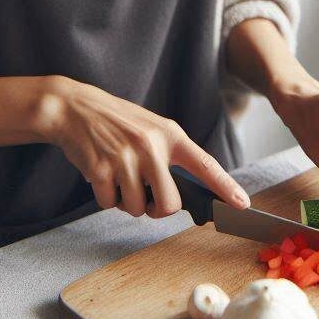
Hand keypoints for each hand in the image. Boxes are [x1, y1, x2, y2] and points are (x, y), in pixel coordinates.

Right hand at [35, 76, 250, 218]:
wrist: (75, 108)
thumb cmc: (117, 122)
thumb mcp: (151, 129)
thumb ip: (168, 156)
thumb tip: (179, 197)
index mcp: (169, 135)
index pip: (205, 164)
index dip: (225, 186)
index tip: (242, 204)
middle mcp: (152, 146)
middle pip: (169, 204)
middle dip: (157, 210)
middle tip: (146, 197)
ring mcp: (126, 157)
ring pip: (137, 208)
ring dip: (127, 202)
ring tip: (119, 177)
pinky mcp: (101, 169)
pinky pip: (109, 203)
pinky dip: (105, 197)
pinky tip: (101, 175)